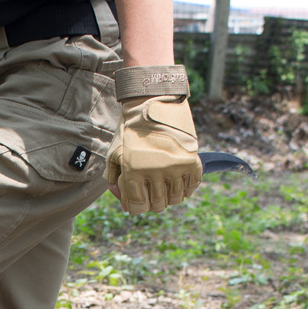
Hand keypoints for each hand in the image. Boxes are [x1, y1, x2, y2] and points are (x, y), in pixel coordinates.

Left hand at [104, 66, 202, 213]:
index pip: (138, 206)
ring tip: (165, 188)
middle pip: (158, 204)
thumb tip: (126, 206)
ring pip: (176, 198)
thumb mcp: (114, 153)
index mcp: (134, 171)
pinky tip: (180, 183)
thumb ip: (116, 180)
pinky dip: (187, 188)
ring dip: (170, 197)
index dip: (136, 208)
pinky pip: (192, 185)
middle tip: (152, 195)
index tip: (137, 202)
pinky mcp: (190, 159)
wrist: (152, 100)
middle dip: (153, 203)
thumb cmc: (129, 129)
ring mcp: (175, 166)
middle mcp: (156, 171)